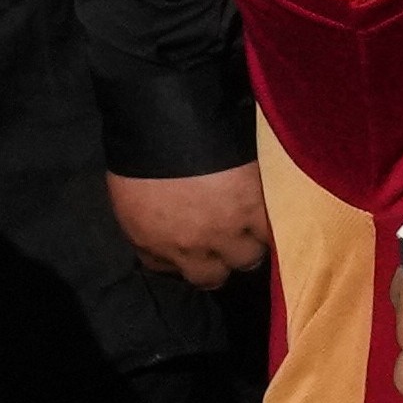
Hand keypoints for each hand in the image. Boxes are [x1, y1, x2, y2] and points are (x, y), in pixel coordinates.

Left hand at [108, 162, 266, 287]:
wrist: (171, 125)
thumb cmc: (141, 156)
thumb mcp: (128, 201)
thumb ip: (147, 232)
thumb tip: (164, 248)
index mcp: (153, 243)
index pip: (168, 271)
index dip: (185, 262)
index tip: (193, 252)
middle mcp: (190, 247)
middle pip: (213, 277)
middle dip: (219, 263)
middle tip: (227, 244)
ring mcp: (225, 231)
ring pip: (248, 259)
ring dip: (250, 246)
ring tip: (255, 228)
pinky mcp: (255, 211)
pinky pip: (272, 233)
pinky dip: (274, 226)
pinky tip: (273, 216)